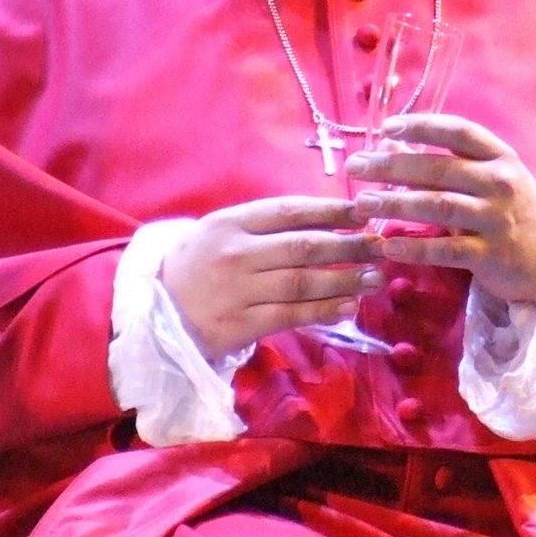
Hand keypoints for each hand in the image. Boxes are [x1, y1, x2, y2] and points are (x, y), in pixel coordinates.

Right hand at [160, 197, 383, 359]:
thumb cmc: (198, 264)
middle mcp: (235, 254)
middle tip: (382, 246)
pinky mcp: (240, 325)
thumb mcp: (222, 231)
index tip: (364, 212)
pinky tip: (348, 305)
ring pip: (302, 283)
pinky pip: (290, 315)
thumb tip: (328, 219)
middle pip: (303, 247)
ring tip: (375, 277)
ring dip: (345, 279)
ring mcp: (237, 291)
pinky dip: (323, 310)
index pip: (290, 212)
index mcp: (231, 223)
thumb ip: (265, 225)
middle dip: (349, 246)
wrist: (153, 310)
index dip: (332, 211)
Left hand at [344, 114, 535, 305]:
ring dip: (396, 203)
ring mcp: (497, 218)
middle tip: (356, 167)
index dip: (421, 126)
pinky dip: (415, 247)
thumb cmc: (509, 208)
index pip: (458, 131)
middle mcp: (500, 182)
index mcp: (499, 156)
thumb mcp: (488, 177)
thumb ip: (446, 161)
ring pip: (439, 206)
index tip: (386, 127)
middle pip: (440, 168)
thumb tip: (390, 143)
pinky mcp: (492, 255)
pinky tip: (388, 246)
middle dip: (393, 166)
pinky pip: (447, 249)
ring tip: (362, 203)